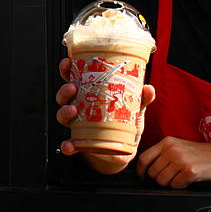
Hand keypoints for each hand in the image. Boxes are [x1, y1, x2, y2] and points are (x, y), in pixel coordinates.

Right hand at [55, 57, 155, 174]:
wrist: (123, 148)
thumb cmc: (124, 122)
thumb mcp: (134, 107)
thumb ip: (141, 99)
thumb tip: (148, 89)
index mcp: (88, 94)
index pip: (73, 78)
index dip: (67, 69)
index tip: (68, 63)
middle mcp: (79, 108)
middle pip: (64, 96)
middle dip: (64, 90)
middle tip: (72, 87)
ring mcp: (77, 125)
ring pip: (62, 115)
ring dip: (64, 112)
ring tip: (73, 110)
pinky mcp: (80, 143)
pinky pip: (69, 144)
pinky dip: (67, 145)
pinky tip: (70, 145)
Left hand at [136, 136, 210, 187]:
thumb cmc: (202, 153)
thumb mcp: (179, 146)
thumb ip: (164, 154)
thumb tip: (148, 169)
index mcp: (167, 142)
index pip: (144, 158)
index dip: (141, 171)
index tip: (143, 178)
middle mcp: (171, 149)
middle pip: (152, 172)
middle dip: (159, 180)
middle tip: (170, 178)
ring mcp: (180, 160)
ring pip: (162, 181)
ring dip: (170, 184)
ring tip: (180, 178)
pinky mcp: (189, 171)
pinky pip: (175, 186)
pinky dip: (181, 186)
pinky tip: (188, 180)